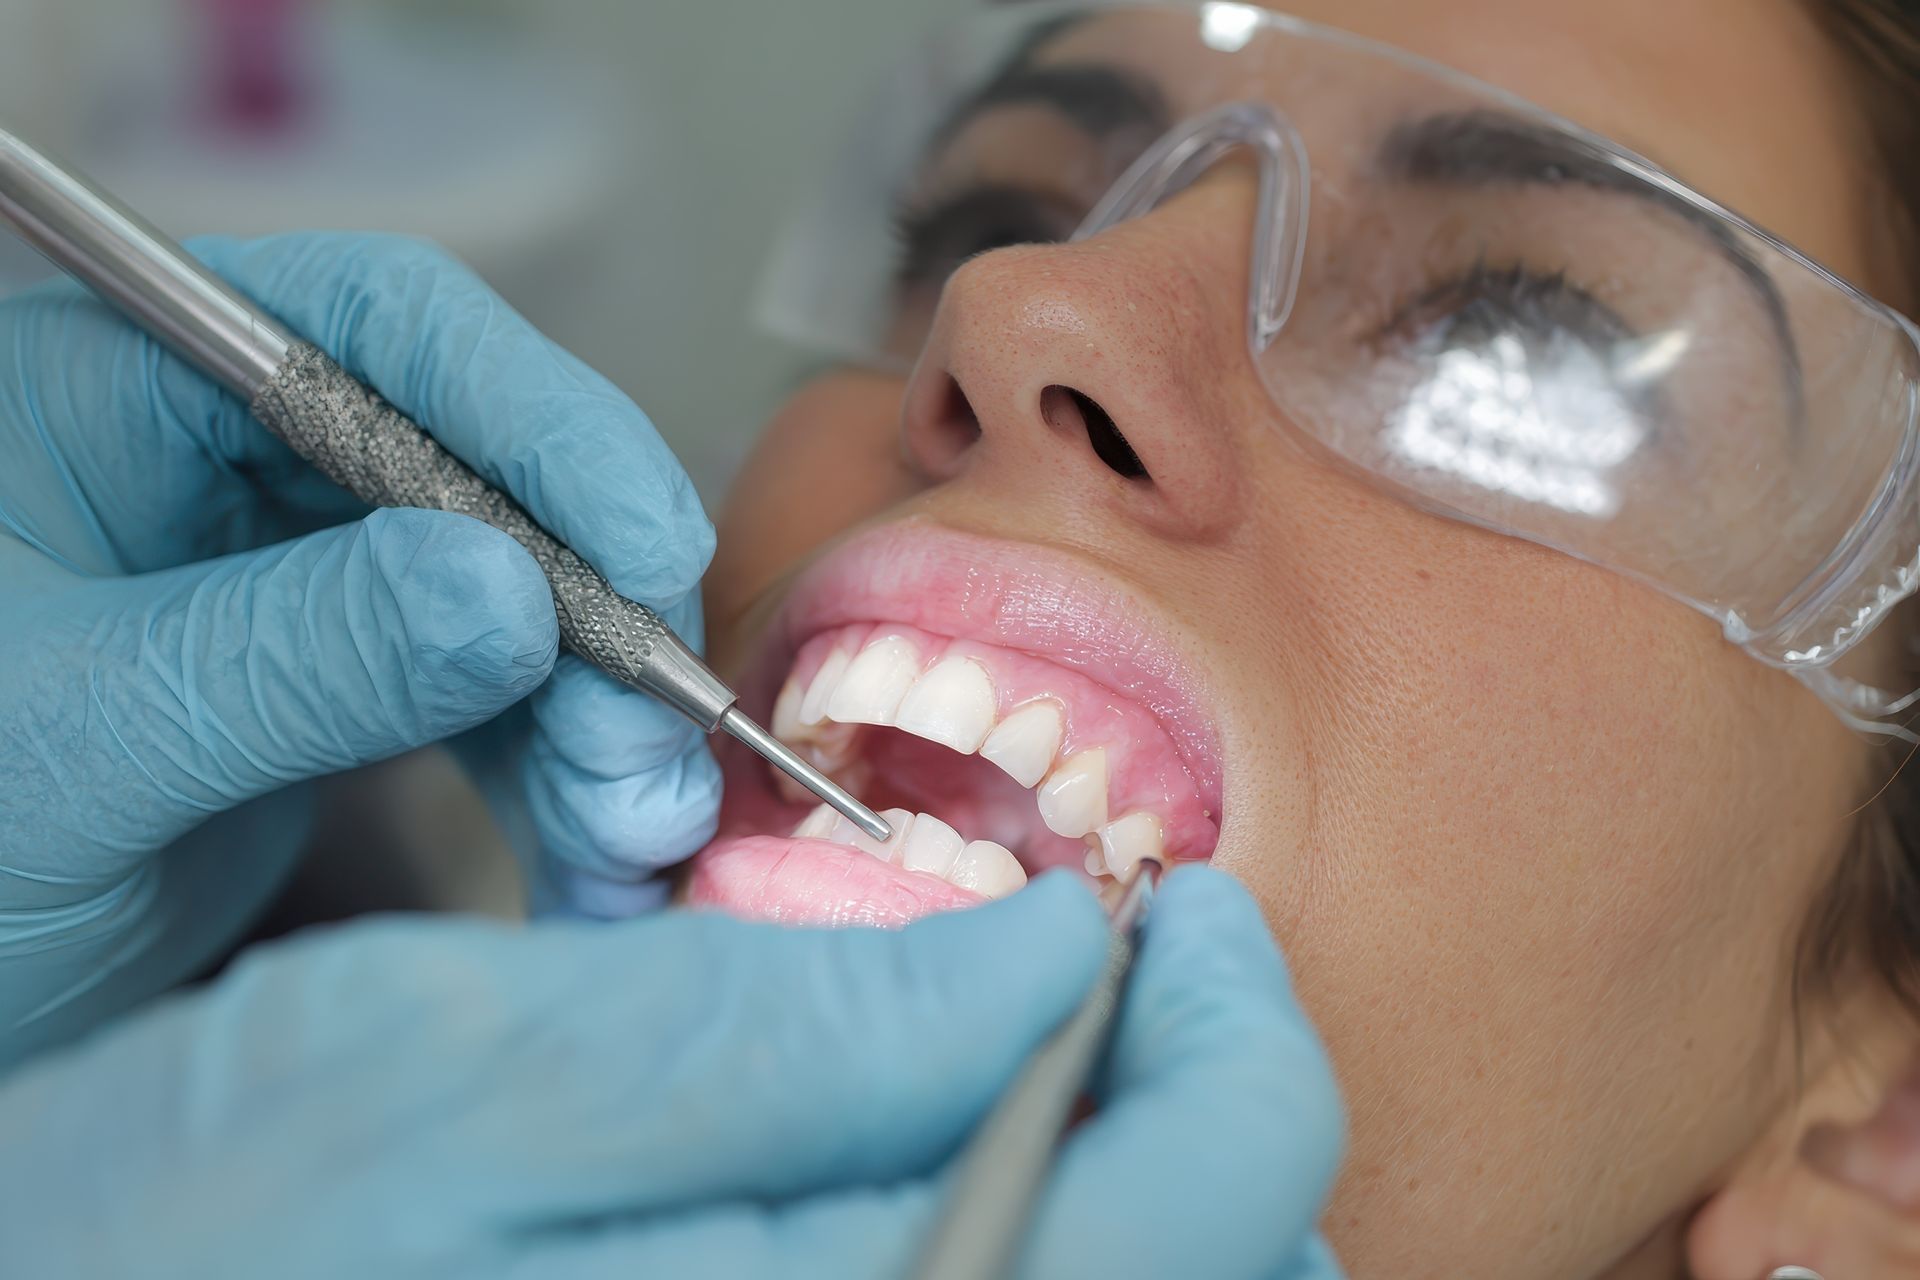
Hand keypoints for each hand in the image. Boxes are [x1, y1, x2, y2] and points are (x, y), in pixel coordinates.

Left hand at [0, 232, 719, 1065]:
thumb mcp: (77, 743)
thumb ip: (291, 657)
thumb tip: (512, 595)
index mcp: (123, 388)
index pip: (371, 328)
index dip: (540, 419)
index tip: (651, 552)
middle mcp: (228, 454)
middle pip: (483, 469)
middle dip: (592, 617)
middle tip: (650, 758)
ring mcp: (299, 573)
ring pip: (517, 598)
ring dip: (599, 720)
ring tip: (631, 844)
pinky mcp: (346, 683)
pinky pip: (495, 703)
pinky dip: (559, 782)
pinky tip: (591, 866)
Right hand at [0, 869, 1345, 1278]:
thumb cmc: (177, 1226)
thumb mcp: (445, 1065)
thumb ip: (769, 1024)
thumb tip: (1040, 951)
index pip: (1187, 1198)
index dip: (1231, 1020)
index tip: (1180, 908)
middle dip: (1224, 1114)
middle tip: (1152, 977)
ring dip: (1165, 1203)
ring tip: (1080, 1070)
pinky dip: (1067, 1260)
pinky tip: (986, 1176)